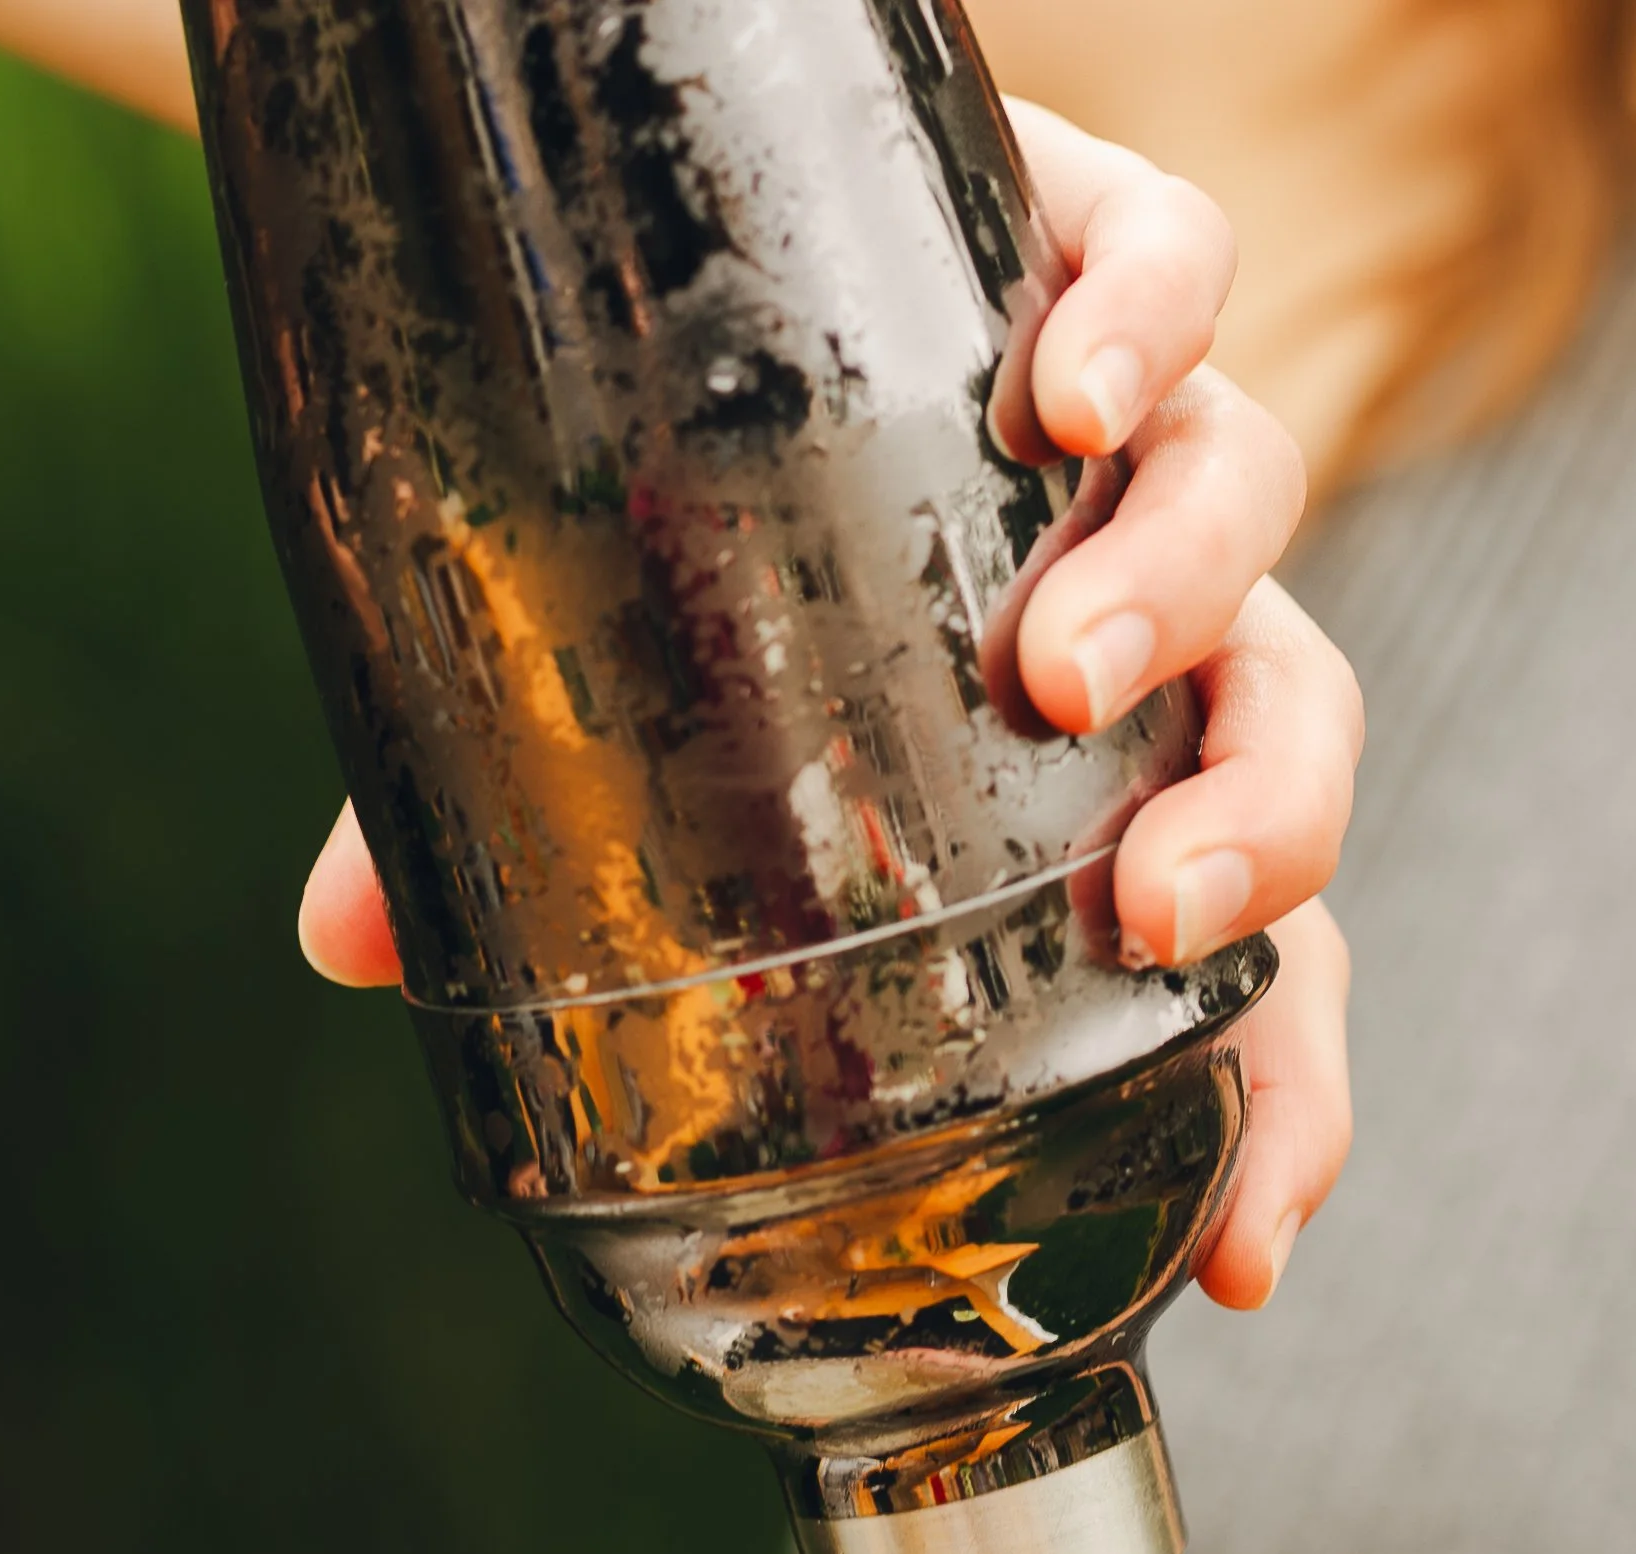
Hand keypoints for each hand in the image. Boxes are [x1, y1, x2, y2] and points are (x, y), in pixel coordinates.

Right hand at [301, 101, 1359, 1311]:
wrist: (640, 238)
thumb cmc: (661, 541)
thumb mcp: (594, 721)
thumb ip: (520, 850)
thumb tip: (337, 950)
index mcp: (1106, 778)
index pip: (1256, 957)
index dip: (1274, 1104)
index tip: (1241, 1253)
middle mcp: (1156, 607)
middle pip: (1299, 730)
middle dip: (1260, 839)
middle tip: (1148, 904)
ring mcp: (1126, 419)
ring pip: (1257, 504)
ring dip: (1186, 603)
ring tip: (1054, 670)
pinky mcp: (1078, 218)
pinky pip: (1173, 253)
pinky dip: (1149, 318)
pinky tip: (1070, 395)